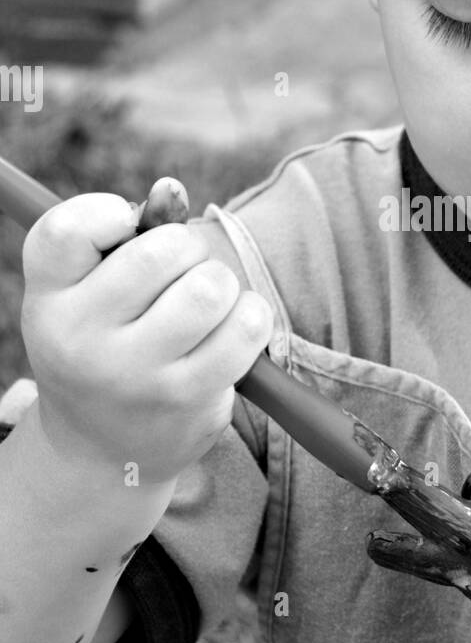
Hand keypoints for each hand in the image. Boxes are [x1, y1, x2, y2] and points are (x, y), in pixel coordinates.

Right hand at [21, 178, 272, 486]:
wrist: (104, 452)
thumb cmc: (107, 342)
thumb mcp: (92, 289)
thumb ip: (128, 231)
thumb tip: (171, 190)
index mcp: (47, 299)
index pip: (69, 228)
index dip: (110, 213)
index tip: (123, 230)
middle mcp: (80, 338)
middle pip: (161, 250)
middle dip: (185, 249)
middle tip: (176, 276)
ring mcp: (134, 373)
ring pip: (211, 287)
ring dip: (222, 284)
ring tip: (205, 304)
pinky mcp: (187, 397)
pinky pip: (246, 327)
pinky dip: (251, 318)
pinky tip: (231, 330)